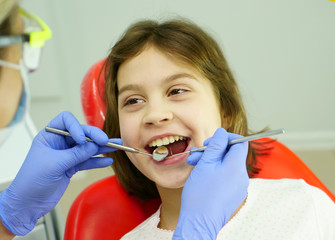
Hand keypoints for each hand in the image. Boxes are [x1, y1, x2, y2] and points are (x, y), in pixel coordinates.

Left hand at [0, 111, 120, 235]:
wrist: (28, 204)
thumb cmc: (31, 181)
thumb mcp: (55, 164)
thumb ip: (76, 154)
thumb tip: (94, 145)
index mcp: (49, 136)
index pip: (66, 120)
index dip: (77, 126)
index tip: (83, 139)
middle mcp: (59, 142)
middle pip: (81, 133)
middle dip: (95, 137)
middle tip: (106, 141)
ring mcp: (66, 155)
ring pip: (87, 147)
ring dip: (101, 148)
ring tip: (116, 146)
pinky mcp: (71, 167)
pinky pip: (87, 161)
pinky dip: (97, 161)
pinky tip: (107, 161)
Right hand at [173, 128, 248, 239]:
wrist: (199, 222)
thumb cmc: (200, 194)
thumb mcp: (205, 164)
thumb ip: (216, 146)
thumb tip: (222, 133)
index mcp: (236, 167)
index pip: (240, 143)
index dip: (227, 138)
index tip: (212, 140)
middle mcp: (242, 177)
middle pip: (231, 155)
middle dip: (214, 151)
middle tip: (198, 153)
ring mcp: (239, 187)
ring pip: (227, 166)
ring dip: (212, 162)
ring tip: (195, 165)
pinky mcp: (234, 195)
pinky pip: (227, 177)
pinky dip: (215, 172)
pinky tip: (201, 176)